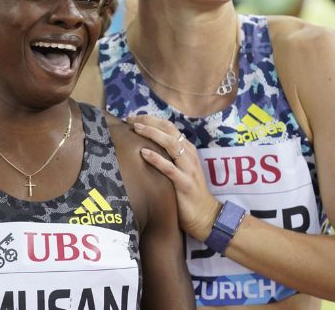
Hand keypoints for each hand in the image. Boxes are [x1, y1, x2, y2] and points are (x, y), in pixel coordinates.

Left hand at [129, 114, 220, 240]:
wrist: (205, 216)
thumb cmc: (187, 193)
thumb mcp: (178, 170)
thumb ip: (167, 157)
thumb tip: (143, 146)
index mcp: (186, 149)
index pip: (168, 127)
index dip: (150, 120)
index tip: (132, 117)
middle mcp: (188, 155)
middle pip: (169, 130)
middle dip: (148, 122)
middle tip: (129, 119)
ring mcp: (188, 169)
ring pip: (171, 144)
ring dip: (152, 134)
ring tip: (136, 128)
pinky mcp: (185, 184)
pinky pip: (170, 169)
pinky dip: (157, 159)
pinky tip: (144, 152)